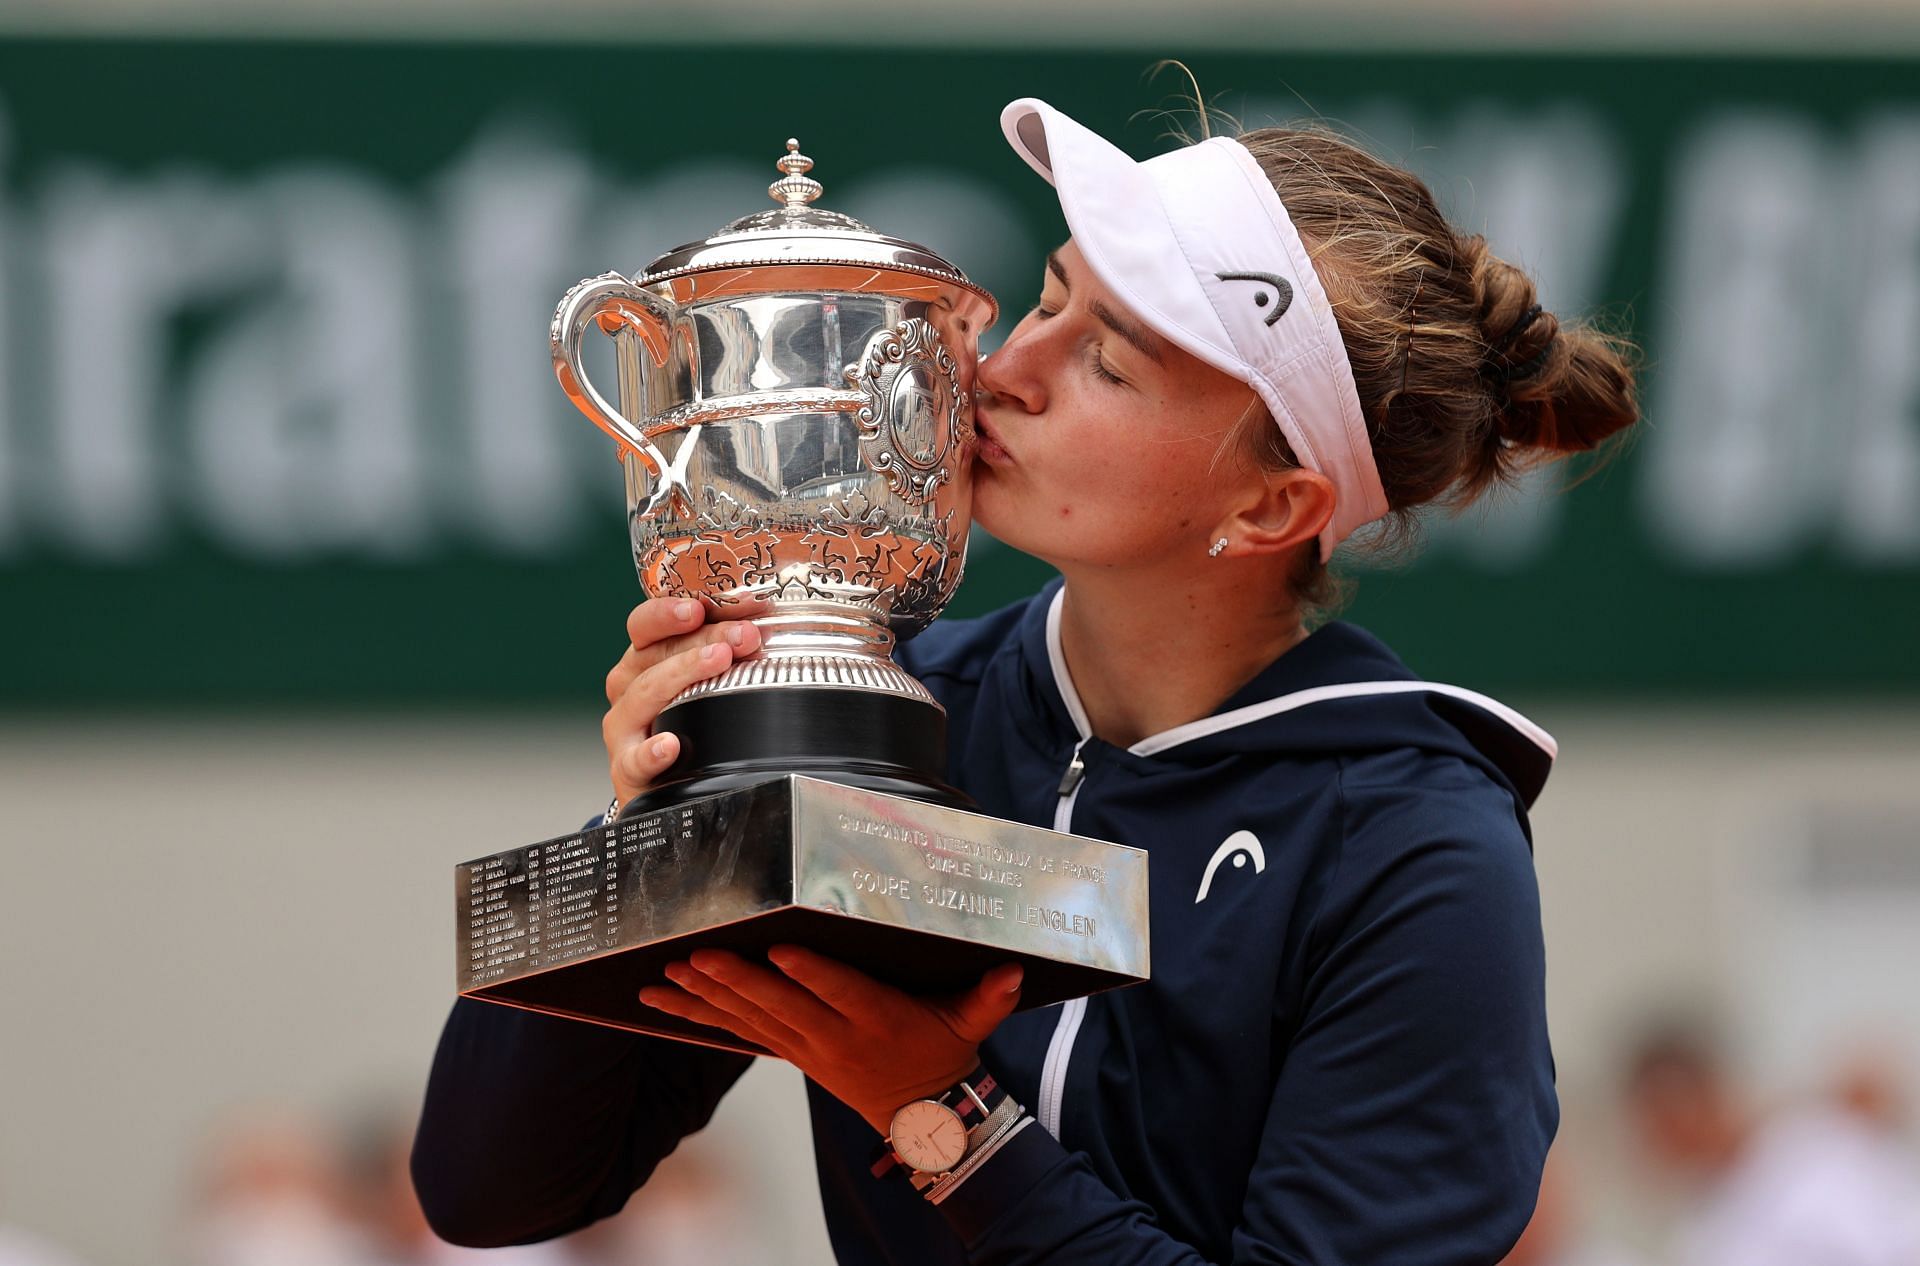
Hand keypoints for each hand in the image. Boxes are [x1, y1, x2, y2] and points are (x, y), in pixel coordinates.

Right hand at [602, 598, 762, 804]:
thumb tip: (761, 627)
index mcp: (642, 660)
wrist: (660, 786)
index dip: (668, 613)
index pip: (645, 625)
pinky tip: (670, 745)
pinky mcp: (627, 769)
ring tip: (719, 662)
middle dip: (702, 640)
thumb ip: (720, 653)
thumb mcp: (697, 683)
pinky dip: (652, 751)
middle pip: (655, 654)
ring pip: (645, 694)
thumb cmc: (684, 724)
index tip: (698, 608)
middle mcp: (628, 688)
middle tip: (742, 635)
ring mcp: (624, 729)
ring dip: (683, 675)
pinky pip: (635, 760)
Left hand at [638, 946, 1023, 1134]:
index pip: (842, 993)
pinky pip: (739, 1033)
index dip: (812, 974)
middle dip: (737, 981)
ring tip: (668, 974)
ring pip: (751, 1020)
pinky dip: (701, 1015)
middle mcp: (836, 1036)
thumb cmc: (943, 1053)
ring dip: (707, 997)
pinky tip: (667, 998)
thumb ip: (990, 996)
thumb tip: (1014, 970)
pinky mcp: (790, 1053)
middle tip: (698, 956)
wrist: (921, 1114)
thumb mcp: (971, 1025)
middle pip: (781, 1007)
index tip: (782, 950)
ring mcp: (807, 1048)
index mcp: (877, 1020)